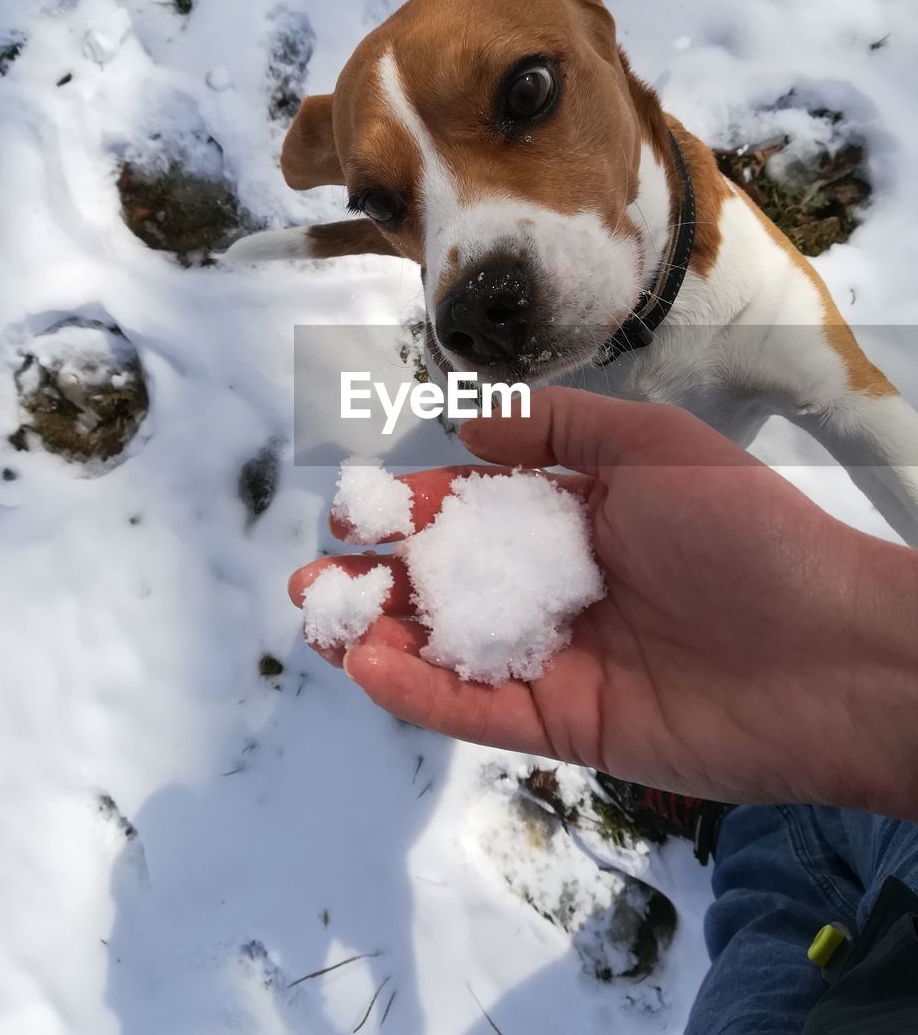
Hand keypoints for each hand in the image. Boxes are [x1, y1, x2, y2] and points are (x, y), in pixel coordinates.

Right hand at [289, 389, 917, 814]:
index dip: (411, 510)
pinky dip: (420, 694)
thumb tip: (465, 425)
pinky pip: (480, 710)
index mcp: (578, 519)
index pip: (475, 511)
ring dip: (381, 637)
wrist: (832, 652)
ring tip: (320, 618)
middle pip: (451, 586)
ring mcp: (562, 660)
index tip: (354, 509)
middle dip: (379, 580)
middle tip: (317, 574)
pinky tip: (370, 668)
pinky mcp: (569, 726)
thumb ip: (556, 427)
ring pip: (452, 651)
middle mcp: (561, 589)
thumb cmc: (745, 532)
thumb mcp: (650, 445)